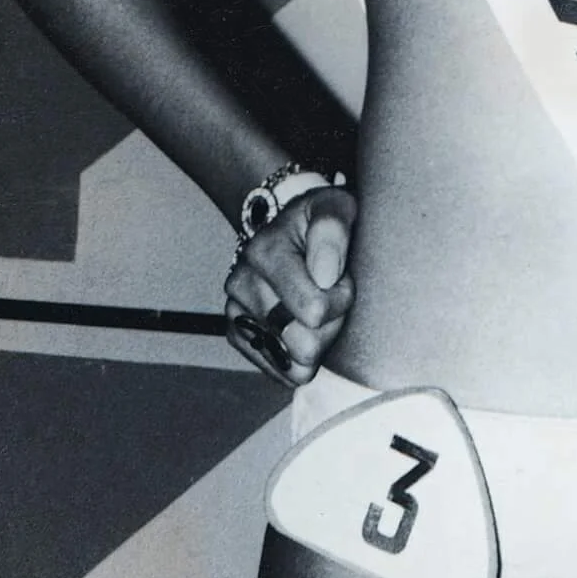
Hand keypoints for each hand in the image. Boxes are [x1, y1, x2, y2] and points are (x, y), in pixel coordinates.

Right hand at [224, 184, 356, 386]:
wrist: (288, 230)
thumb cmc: (318, 222)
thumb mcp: (336, 207)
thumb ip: (333, 230)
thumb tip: (325, 274)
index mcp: (265, 252)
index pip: (315, 311)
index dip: (342, 298)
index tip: (341, 277)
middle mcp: (241, 283)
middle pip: (304, 344)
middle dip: (330, 324)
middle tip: (330, 295)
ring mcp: (235, 311)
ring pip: (293, 362)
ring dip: (317, 339)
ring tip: (316, 308)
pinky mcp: (236, 333)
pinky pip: (278, 370)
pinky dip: (299, 356)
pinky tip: (303, 328)